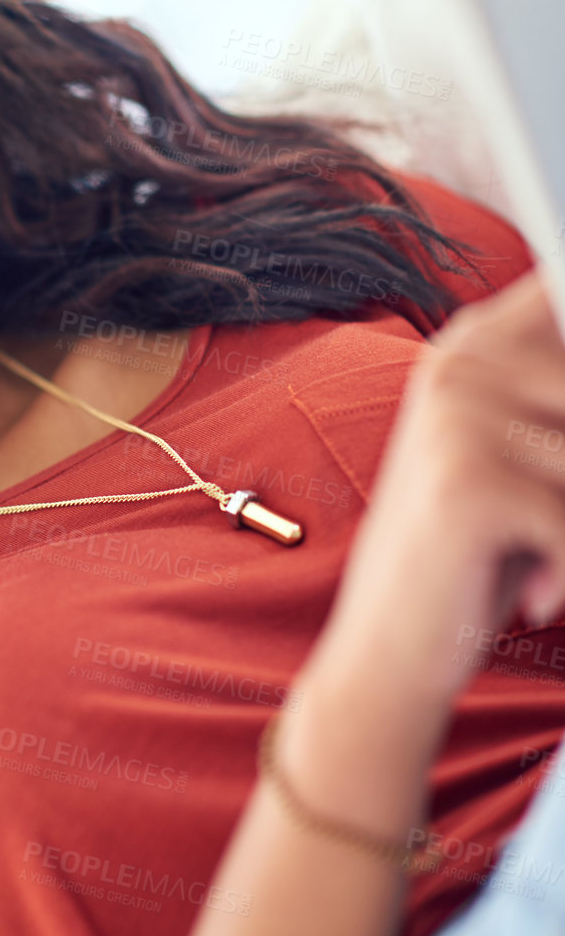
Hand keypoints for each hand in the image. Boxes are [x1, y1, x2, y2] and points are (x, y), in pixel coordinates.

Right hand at [310, 267, 564, 723]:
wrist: (388, 648)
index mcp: (476, 340)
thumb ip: (563, 401)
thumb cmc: (478, 555)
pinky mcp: (466, 481)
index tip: (557, 439)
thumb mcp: (531, 459)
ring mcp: (457, 415)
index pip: (563, 288)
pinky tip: (538, 594)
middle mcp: (460, 360)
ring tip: (545, 557)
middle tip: (555, 520)